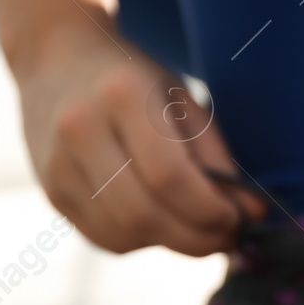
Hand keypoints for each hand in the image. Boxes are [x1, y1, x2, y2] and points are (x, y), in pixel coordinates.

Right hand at [17, 25, 261, 255]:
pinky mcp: (50, 192)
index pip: (169, 176)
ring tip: (200, 231)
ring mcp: (57, 165)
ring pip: (123, 235)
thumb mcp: (184, 101)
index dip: (210, 210)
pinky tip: (163, 225)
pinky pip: (103, 238)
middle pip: (143, 215)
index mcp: (121, 97)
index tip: (238, 219)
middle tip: (227, 238)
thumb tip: (252, 214)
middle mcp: (79, 131)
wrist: (57, 60)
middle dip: (196, 239)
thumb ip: (218, 158)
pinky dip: (143, 242)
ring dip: (172, 244)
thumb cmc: (136, 81)